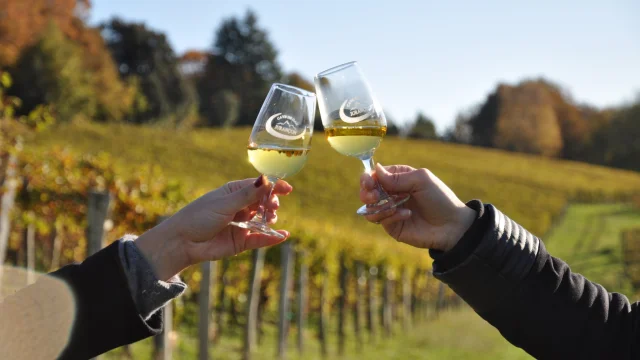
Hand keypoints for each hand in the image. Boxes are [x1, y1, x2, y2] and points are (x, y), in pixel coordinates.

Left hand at [135, 175, 291, 279]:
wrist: (182, 242)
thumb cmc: (199, 217)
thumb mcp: (224, 203)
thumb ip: (247, 194)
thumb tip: (266, 179)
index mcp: (234, 192)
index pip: (258, 186)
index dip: (274, 186)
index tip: (288, 189)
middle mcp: (240, 207)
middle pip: (263, 203)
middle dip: (271, 203)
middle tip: (272, 207)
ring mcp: (242, 225)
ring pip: (263, 220)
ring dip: (270, 219)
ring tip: (269, 219)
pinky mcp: (241, 242)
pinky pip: (260, 239)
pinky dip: (271, 238)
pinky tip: (281, 236)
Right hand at [360, 164, 474, 251]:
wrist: (452, 225)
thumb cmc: (440, 198)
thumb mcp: (421, 180)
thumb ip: (397, 177)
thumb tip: (376, 170)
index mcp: (398, 178)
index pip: (375, 175)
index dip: (367, 178)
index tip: (368, 182)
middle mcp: (392, 194)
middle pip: (367, 192)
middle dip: (367, 193)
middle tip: (374, 196)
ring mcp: (391, 211)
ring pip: (370, 208)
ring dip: (377, 206)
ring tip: (392, 206)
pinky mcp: (393, 226)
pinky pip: (381, 220)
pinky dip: (391, 216)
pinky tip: (407, 214)